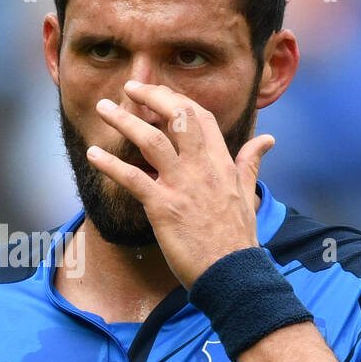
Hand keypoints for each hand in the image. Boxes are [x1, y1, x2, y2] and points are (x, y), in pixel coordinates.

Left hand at [86, 79, 274, 287]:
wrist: (233, 274)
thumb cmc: (237, 239)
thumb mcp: (248, 194)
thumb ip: (250, 163)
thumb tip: (268, 139)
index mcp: (222, 163)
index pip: (201, 117)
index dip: (178, 100)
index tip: (159, 92)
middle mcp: (202, 168)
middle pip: (177, 116)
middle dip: (152, 96)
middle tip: (129, 87)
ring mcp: (182, 185)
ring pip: (151, 140)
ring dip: (123, 121)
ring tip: (102, 108)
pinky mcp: (164, 207)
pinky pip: (132, 178)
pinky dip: (110, 165)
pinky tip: (93, 155)